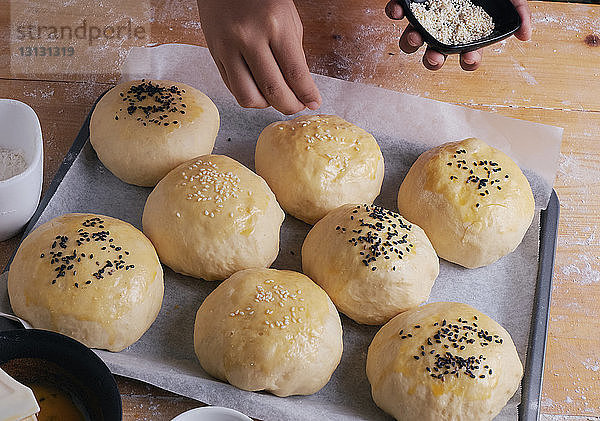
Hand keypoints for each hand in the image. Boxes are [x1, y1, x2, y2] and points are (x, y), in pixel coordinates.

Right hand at [197, 0, 321, 114]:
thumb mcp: (288, 19)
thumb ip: (294, 54)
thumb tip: (301, 88)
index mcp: (275, 26)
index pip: (295, 73)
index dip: (307, 94)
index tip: (314, 103)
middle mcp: (249, 38)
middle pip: (272, 90)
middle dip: (289, 105)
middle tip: (297, 106)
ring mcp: (228, 48)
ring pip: (248, 97)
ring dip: (266, 105)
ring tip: (276, 98)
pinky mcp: (214, 54)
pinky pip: (232, 88)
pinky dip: (248, 95)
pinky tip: (259, 89)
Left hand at [384, 0, 531, 70]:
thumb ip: (519, 12)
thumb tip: (526, 36)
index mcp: (466, 33)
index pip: (468, 56)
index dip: (469, 61)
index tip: (470, 57)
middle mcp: (442, 29)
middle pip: (435, 56)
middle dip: (433, 61)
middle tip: (435, 56)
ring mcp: (423, 17)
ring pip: (411, 40)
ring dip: (410, 43)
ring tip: (415, 36)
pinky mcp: (409, 3)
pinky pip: (397, 12)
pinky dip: (394, 12)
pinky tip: (397, 12)